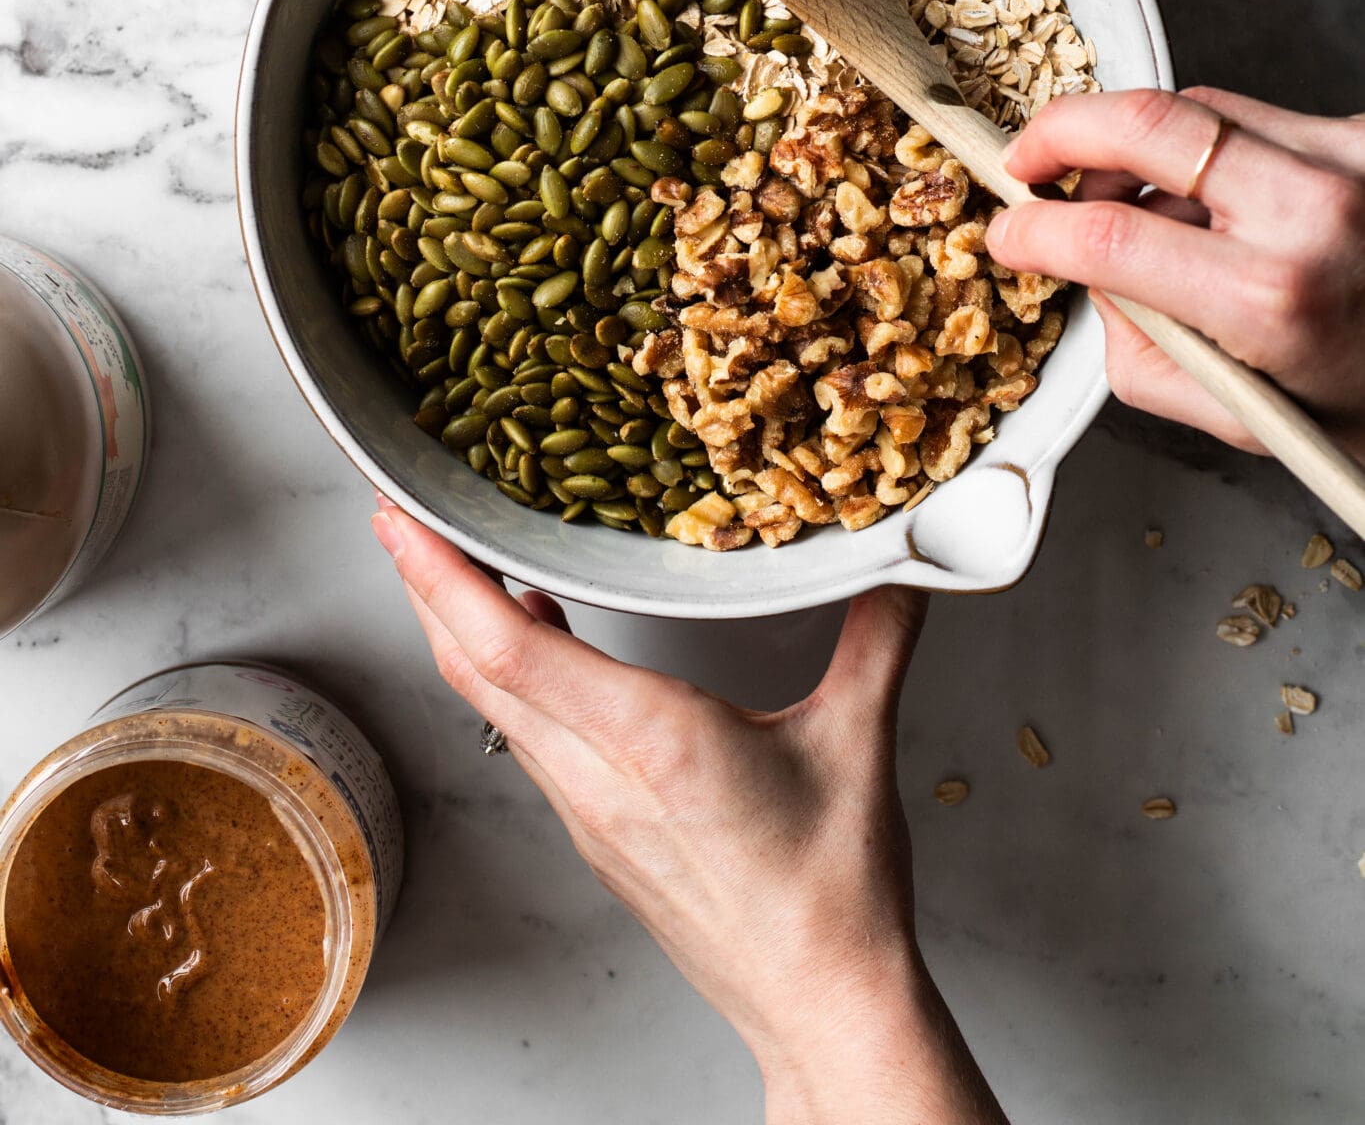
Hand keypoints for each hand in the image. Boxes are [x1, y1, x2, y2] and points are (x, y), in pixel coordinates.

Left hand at [371, 506, 1005, 1124]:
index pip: (510, 649)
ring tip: (447, 560)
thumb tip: (896, 562)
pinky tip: (533, 634)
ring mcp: (587, 810)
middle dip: (425, 583)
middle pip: (474, 669)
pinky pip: (528, 733)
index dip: (445, 578)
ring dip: (458, 627)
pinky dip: (507, 670)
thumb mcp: (858, 743)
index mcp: (650, 744)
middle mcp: (598, 776)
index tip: (404, 518)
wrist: (820, 1005)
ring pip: (493, 704)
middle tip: (397, 513)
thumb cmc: (832, 895)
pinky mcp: (596, 831)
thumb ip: (875, 635)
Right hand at [985, 86, 1364, 455]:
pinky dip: (1206, 153)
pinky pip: (1249, 118)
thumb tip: (1083, 276)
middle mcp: (1315, 212)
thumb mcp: (1238, 415)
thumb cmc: (1361, 406)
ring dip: (1136, 151)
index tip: (1008, 235)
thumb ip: (1140, 352)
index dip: (1034, 230)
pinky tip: (1212, 205)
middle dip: (1060, 132)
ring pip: (1193, 109)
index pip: (1107, 235)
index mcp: (1271, 299)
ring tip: (1132, 205)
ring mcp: (1348, 159)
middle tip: (1025, 161)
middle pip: (1143, 121)